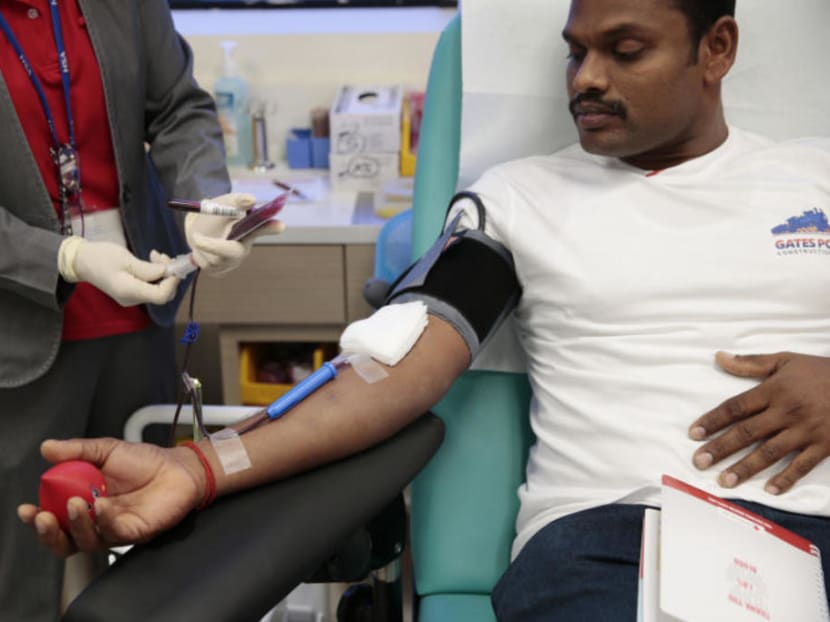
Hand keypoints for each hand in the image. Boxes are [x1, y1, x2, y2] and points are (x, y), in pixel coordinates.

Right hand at [17, 438, 203, 557]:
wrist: (179, 468)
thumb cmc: (146, 461)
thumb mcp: (107, 450)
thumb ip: (77, 451)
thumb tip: (48, 448)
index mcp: (85, 501)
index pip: (55, 517)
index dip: (38, 517)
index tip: (27, 509)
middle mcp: (97, 519)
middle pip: (64, 539)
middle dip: (48, 532)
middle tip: (43, 517)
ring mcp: (114, 528)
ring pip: (85, 541)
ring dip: (75, 524)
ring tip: (75, 504)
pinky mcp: (134, 533)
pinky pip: (113, 533)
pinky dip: (104, 520)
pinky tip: (103, 506)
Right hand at [58, 237, 178, 305]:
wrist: (80, 262)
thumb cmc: (101, 257)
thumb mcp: (126, 259)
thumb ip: (148, 269)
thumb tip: (167, 272)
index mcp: (130, 292)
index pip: (161, 295)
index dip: (172, 282)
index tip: (173, 265)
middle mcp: (132, 299)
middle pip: (162, 295)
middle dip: (169, 276)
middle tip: (163, 256)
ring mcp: (132, 298)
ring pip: (158, 290)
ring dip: (163, 274)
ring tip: (156, 255)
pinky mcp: (131, 293)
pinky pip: (150, 288)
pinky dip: (155, 276)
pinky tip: (151, 262)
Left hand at [185, 192, 284, 275]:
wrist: (197, 228)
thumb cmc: (214, 214)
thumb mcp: (224, 203)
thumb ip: (237, 201)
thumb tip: (251, 199)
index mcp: (249, 231)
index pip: (261, 229)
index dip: (271, 228)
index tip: (281, 225)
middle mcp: (243, 249)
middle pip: (232, 253)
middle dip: (213, 246)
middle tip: (196, 237)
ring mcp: (231, 263)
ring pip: (213, 259)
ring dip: (200, 246)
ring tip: (199, 235)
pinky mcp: (218, 272)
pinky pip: (205, 264)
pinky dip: (198, 253)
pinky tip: (200, 248)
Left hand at [689, 351, 829, 494]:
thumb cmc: (822, 371)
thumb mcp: (786, 360)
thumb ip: (751, 363)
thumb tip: (720, 357)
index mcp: (774, 390)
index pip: (736, 407)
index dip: (713, 420)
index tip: (694, 433)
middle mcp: (786, 411)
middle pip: (747, 432)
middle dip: (721, 448)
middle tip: (699, 462)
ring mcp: (806, 430)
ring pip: (769, 452)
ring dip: (745, 467)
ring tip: (724, 481)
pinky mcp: (824, 445)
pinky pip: (802, 465)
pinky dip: (787, 479)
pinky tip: (770, 490)